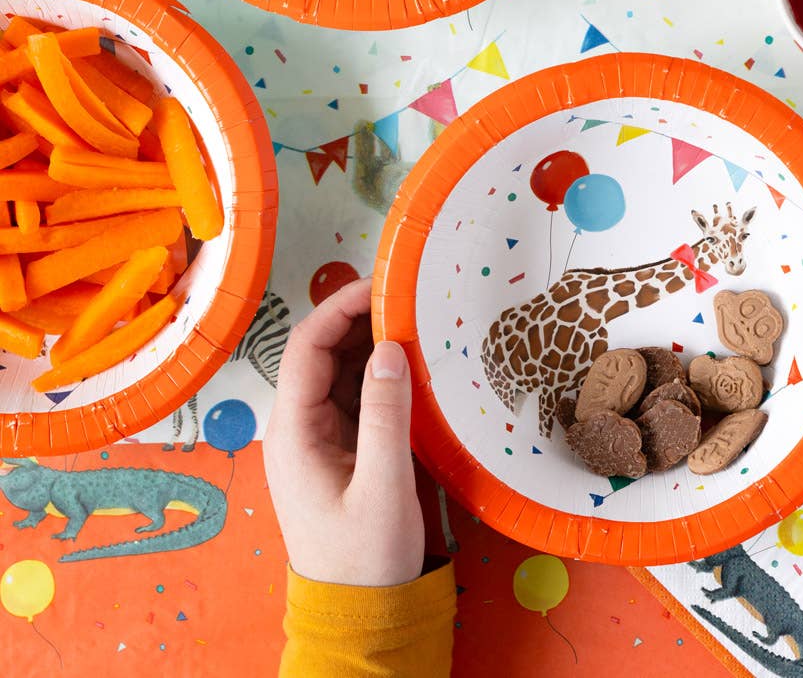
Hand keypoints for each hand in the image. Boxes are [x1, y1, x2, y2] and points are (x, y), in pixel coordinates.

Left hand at [264, 276, 424, 586]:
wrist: (361, 611)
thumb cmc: (366, 556)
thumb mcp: (383, 485)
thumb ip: (385, 414)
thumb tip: (390, 348)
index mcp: (293, 431)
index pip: (307, 347)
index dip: (340, 307)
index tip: (382, 285)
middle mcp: (298, 425)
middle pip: (322, 352)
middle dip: (360, 318)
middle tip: (409, 297)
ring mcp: (319, 435)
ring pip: (340, 369)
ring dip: (372, 342)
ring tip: (415, 319)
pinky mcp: (341, 446)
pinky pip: (356, 393)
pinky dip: (380, 371)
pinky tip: (411, 361)